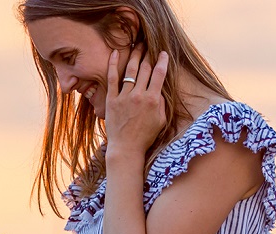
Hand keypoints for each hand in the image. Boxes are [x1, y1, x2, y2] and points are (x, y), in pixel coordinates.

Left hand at [105, 45, 168, 166]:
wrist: (126, 148)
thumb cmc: (145, 137)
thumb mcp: (161, 121)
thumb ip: (161, 103)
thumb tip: (159, 89)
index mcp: (153, 100)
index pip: (159, 74)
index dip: (162, 61)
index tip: (163, 53)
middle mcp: (139, 96)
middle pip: (145, 69)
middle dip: (148, 54)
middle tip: (148, 43)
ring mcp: (124, 97)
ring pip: (130, 71)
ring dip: (135, 55)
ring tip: (136, 45)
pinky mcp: (112, 100)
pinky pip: (112, 79)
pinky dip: (113, 64)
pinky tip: (114, 53)